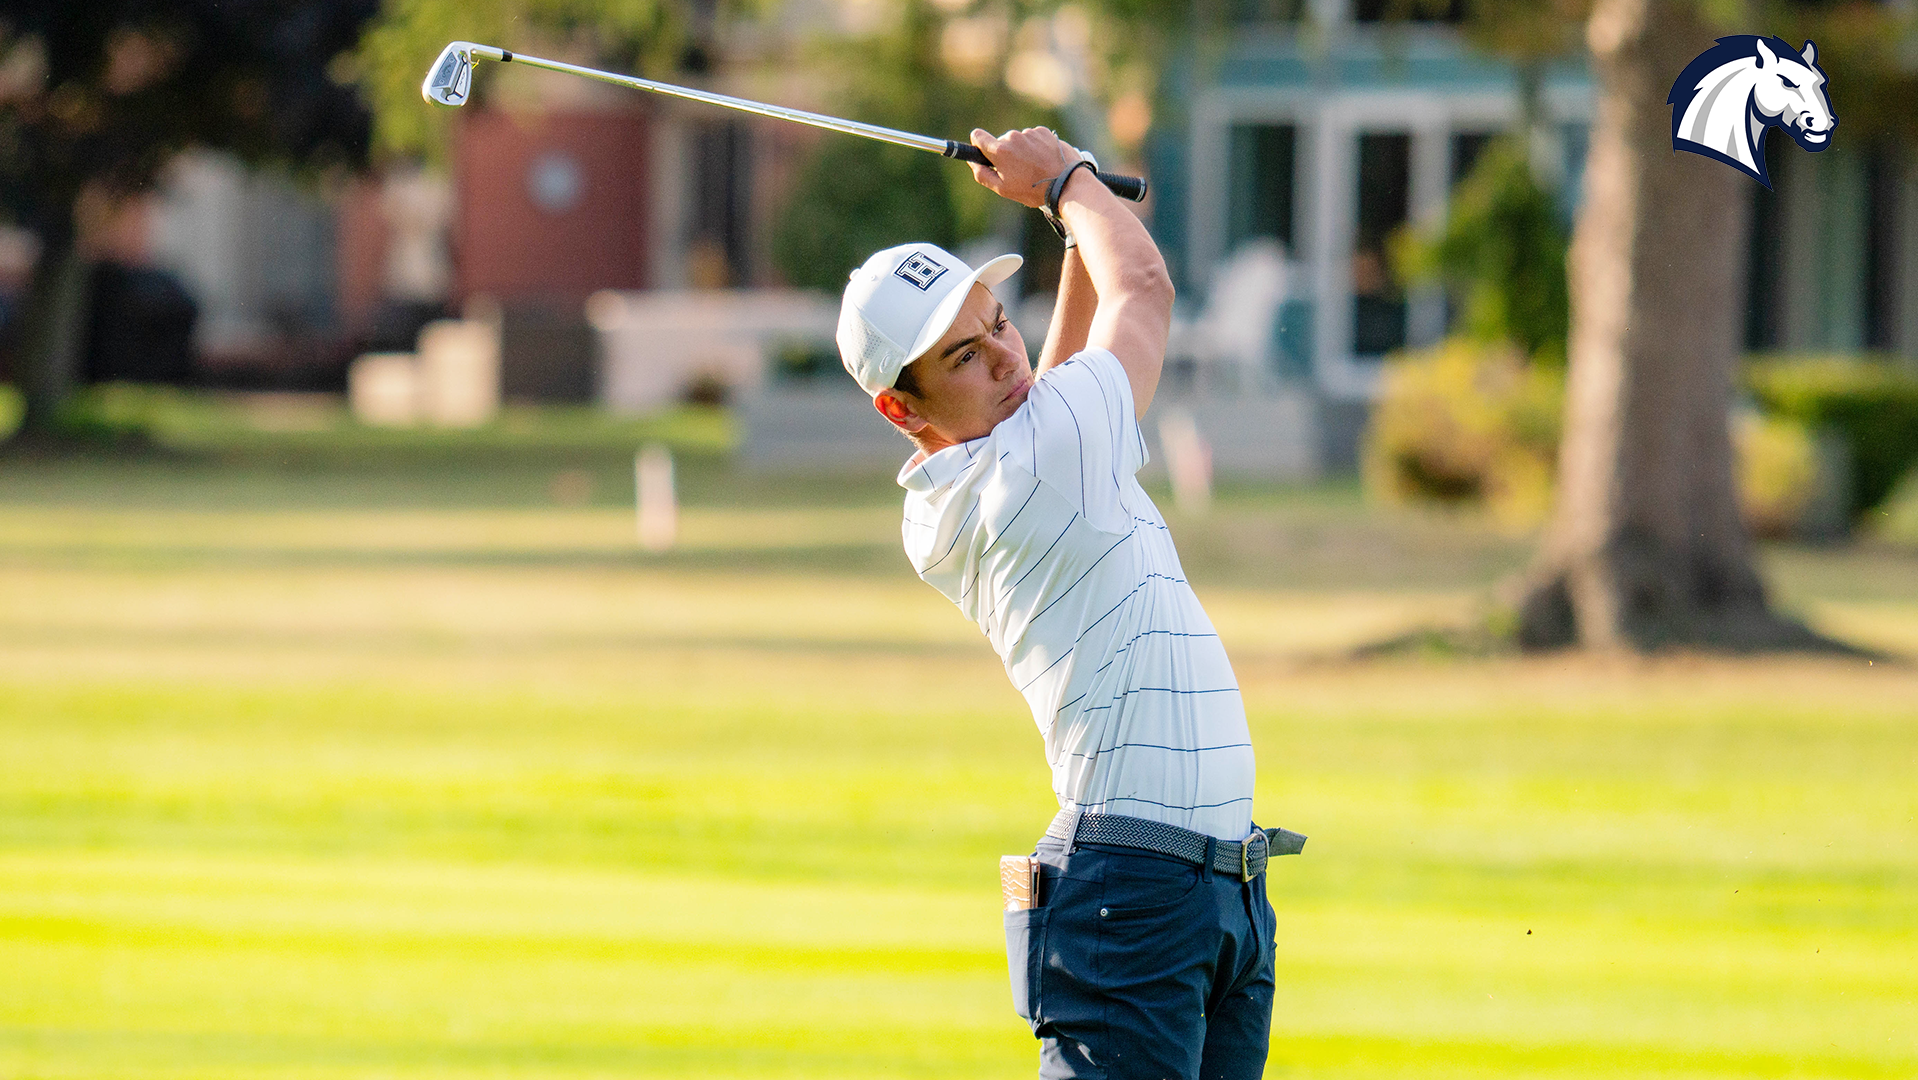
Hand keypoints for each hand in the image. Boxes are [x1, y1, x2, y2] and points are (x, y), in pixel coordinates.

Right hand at [966, 127, 1087, 208]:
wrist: (1066, 183)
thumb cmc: (1033, 190)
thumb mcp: (1003, 189)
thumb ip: (983, 174)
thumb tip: (973, 163)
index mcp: (1000, 150)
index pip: (978, 136)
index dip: (979, 144)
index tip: (984, 153)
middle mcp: (1013, 137)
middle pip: (1001, 142)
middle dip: (1006, 154)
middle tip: (1018, 172)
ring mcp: (1030, 133)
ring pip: (1018, 141)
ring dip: (1022, 151)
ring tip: (1035, 169)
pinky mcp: (1044, 132)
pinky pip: (1033, 138)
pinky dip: (1036, 147)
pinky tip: (1044, 161)